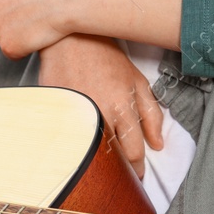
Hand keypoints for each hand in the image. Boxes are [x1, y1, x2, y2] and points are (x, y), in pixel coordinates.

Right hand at [39, 34, 163, 176]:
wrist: (72, 39)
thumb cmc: (106, 59)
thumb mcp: (138, 82)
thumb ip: (151, 114)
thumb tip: (158, 144)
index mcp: (122, 107)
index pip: (133, 151)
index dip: (137, 167)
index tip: (137, 173)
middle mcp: (99, 113)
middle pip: (110, 157)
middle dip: (117, 169)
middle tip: (120, 174)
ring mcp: (75, 114)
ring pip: (88, 152)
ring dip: (96, 161)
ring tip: (101, 163)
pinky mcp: (56, 112)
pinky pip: (66, 139)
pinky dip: (73, 146)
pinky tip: (78, 147)